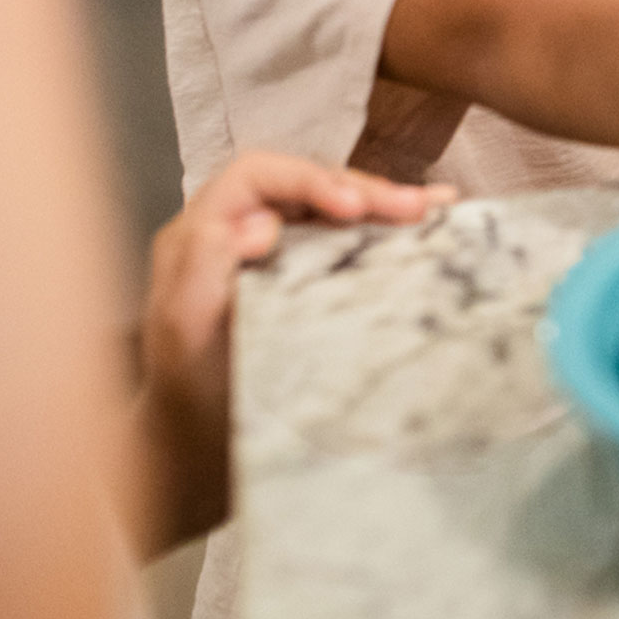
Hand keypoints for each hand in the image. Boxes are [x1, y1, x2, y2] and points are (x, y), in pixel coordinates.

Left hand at [133, 153, 447, 550]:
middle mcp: (236, 229)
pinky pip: (344, 237)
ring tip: (435, 208)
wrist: (190, 444)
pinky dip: (386, 227)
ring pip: (331, 206)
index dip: (310, 180)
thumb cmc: (183, 391)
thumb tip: (260, 221)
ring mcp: (271, 251)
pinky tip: (432, 219)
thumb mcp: (183, 331)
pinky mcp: (299, 274)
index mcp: (201, 230)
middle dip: (363, 190)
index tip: (354, 208)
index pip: (259, 175)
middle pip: (305, 184)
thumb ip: (203, 266)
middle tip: (415, 209)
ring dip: (382, 204)